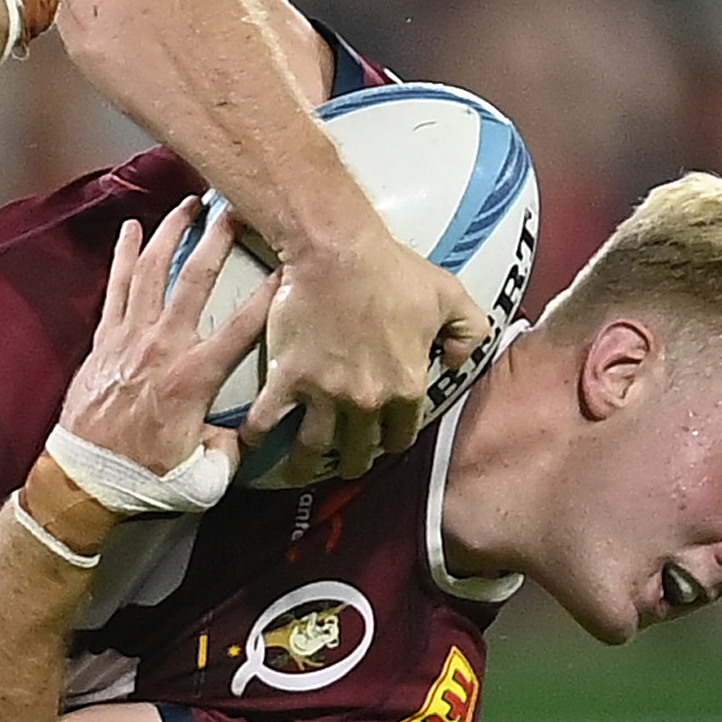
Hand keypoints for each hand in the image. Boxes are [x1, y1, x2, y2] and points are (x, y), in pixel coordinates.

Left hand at [49, 197, 273, 497]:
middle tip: (236, 206)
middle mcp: (162, 347)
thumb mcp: (204, 475)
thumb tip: (252, 432)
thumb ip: (234, 448)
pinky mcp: (104, 339)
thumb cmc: (146, 478)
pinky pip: (115, 286)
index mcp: (193, 378)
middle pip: (195, 279)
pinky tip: (131, 228)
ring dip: (171, 232)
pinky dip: (123, 254)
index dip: (270, 295)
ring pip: (151, 270)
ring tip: (189, 203)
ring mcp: (129, 338)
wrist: (85, 480)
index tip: (290, 266)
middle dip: (218, 238)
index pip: (242, 327)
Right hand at [248, 237, 482, 484]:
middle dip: (352, 459)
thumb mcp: (450, 296)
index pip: (401, 435)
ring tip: (298, 470)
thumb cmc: (392, 270)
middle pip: (357, 452)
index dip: (392, 439)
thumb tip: (459, 362)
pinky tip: (251, 441)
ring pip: (312, 449)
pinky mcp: (287, 379)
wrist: (336, 251)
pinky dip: (256, 435)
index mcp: (405, 387)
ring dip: (304, 465)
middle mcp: (366, 401)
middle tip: (343, 458)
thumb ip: (470, 332)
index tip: (383, 439)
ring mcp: (323, 394)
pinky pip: (266, 421)